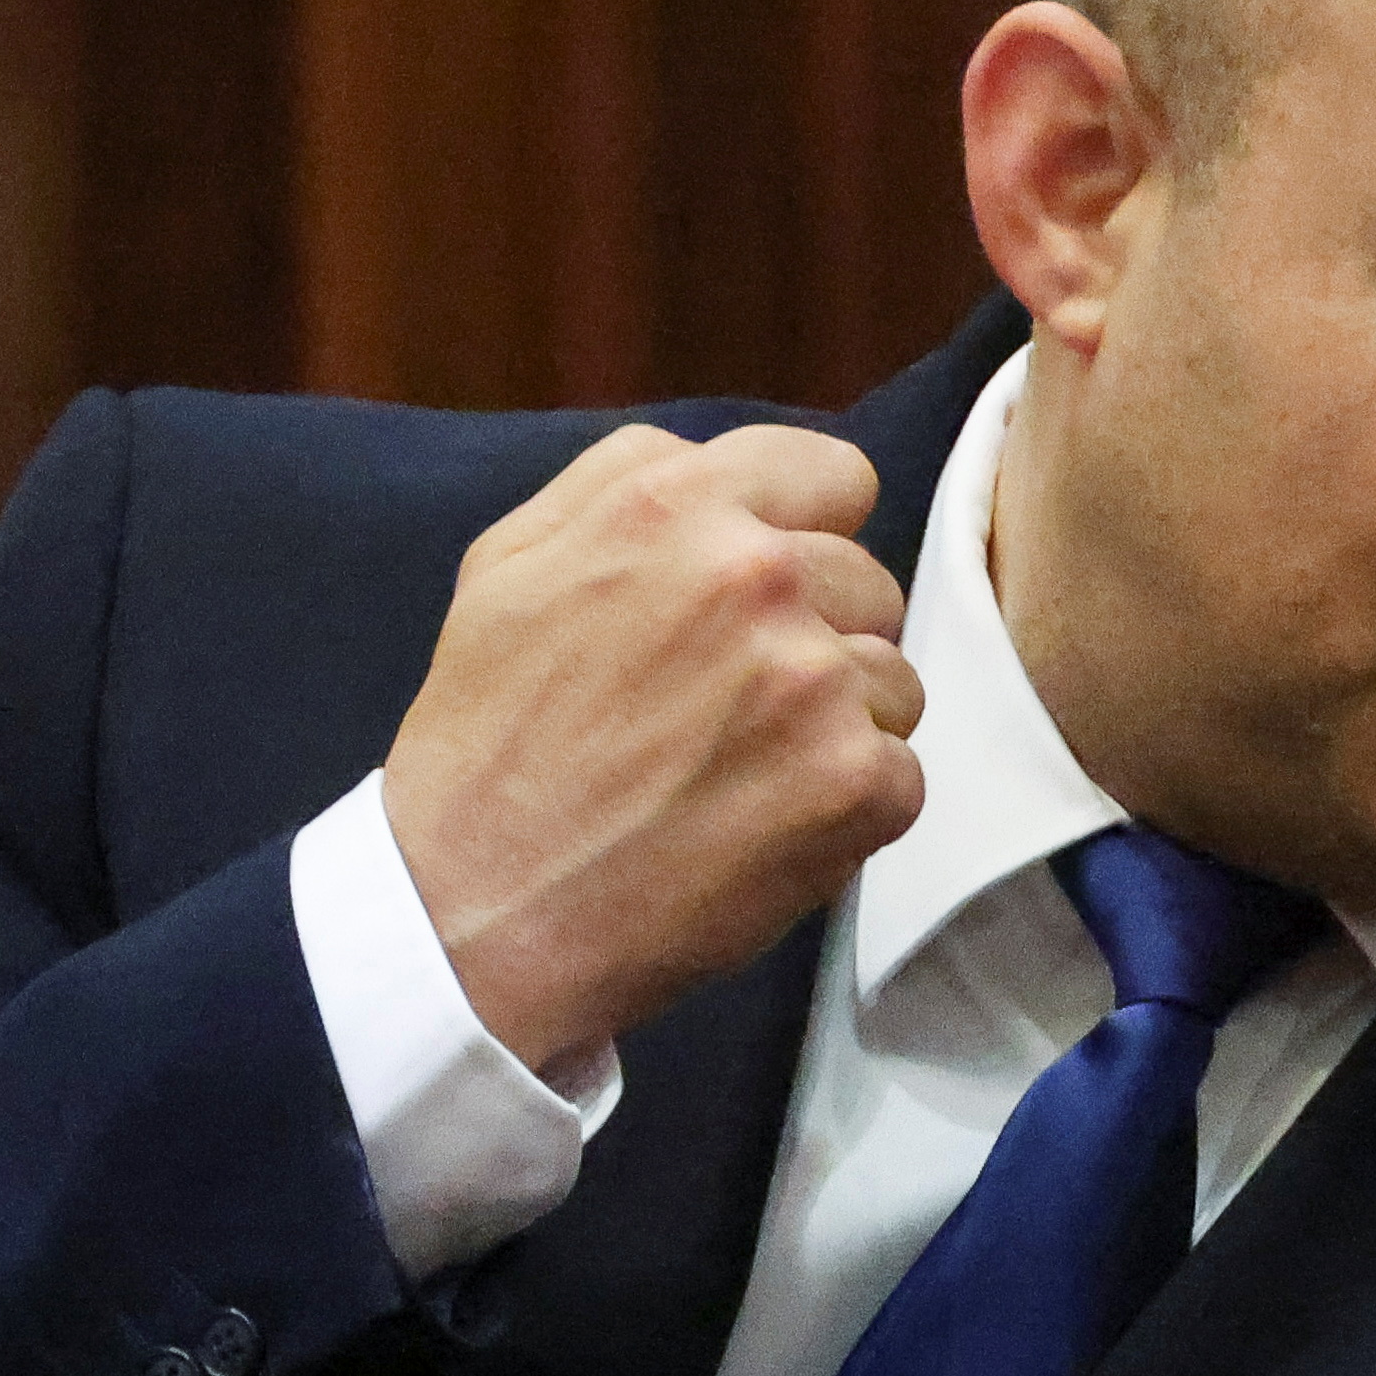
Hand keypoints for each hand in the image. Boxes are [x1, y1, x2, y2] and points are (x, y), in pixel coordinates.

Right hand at [381, 422, 925, 1072]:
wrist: (475, 916)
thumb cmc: (488, 744)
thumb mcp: (511, 565)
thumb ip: (621, 482)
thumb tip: (711, 459)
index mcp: (675, 506)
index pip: (836, 476)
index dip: (806, 537)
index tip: (766, 598)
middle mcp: (755, 576)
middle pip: (870, 583)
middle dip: (818, 637)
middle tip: (726, 710)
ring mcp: (814, 682)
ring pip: (893, 681)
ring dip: (836, 728)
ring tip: (732, 774)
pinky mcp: (855, 783)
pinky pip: (900, 774)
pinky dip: (845, 811)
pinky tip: (757, 829)